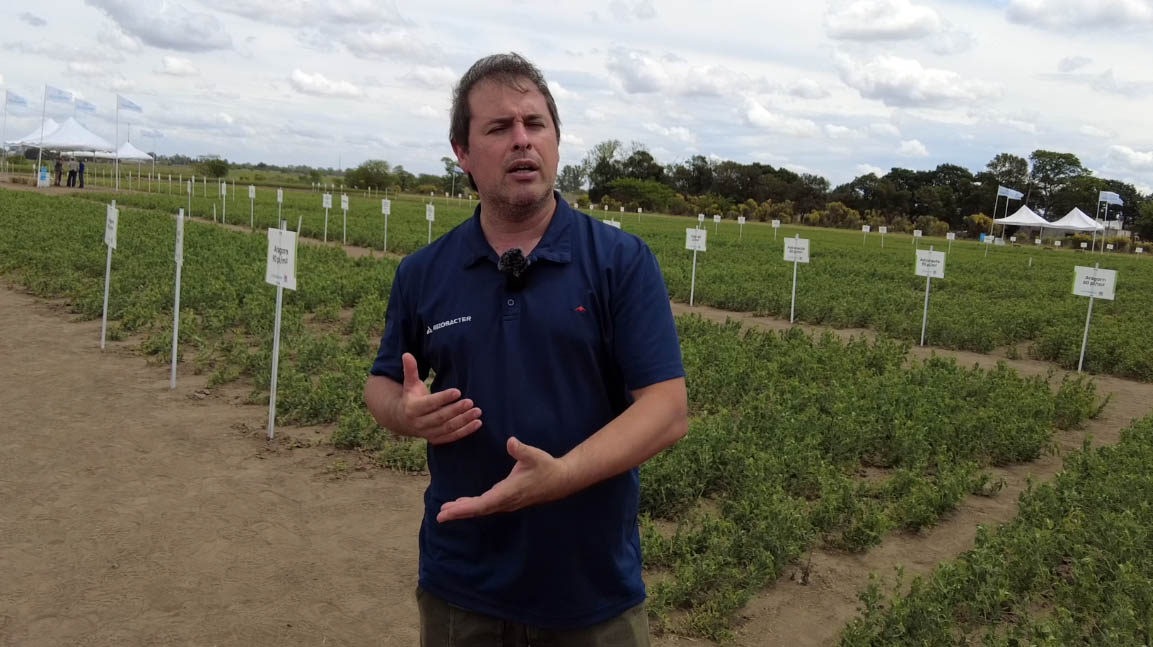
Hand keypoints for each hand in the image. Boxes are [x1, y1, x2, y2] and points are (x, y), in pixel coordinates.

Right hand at [395, 353, 481, 444]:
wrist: (403, 420)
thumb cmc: (411, 397)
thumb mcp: (409, 384)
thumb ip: (410, 370)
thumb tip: (407, 354)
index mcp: (413, 408)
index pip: (430, 403)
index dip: (443, 398)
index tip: (458, 391)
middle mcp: (419, 423)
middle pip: (440, 417)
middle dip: (456, 410)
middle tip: (471, 402)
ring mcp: (428, 433)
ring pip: (448, 428)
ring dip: (463, 420)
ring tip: (477, 412)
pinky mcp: (436, 439)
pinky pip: (452, 437)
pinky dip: (465, 431)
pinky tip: (477, 423)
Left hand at [436, 437, 573, 522]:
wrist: (561, 480)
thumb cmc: (546, 466)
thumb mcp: (534, 455)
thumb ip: (521, 449)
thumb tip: (511, 441)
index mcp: (508, 492)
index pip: (482, 503)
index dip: (465, 508)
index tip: (449, 511)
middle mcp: (505, 501)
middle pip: (478, 510)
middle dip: (459, 512)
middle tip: (440, 516)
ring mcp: (507, 502)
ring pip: (482, 509)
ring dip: (464, 510)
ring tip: (446, 511)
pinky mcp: (508, 499)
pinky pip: (487, 506)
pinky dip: (473, 506)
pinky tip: (463, 504)